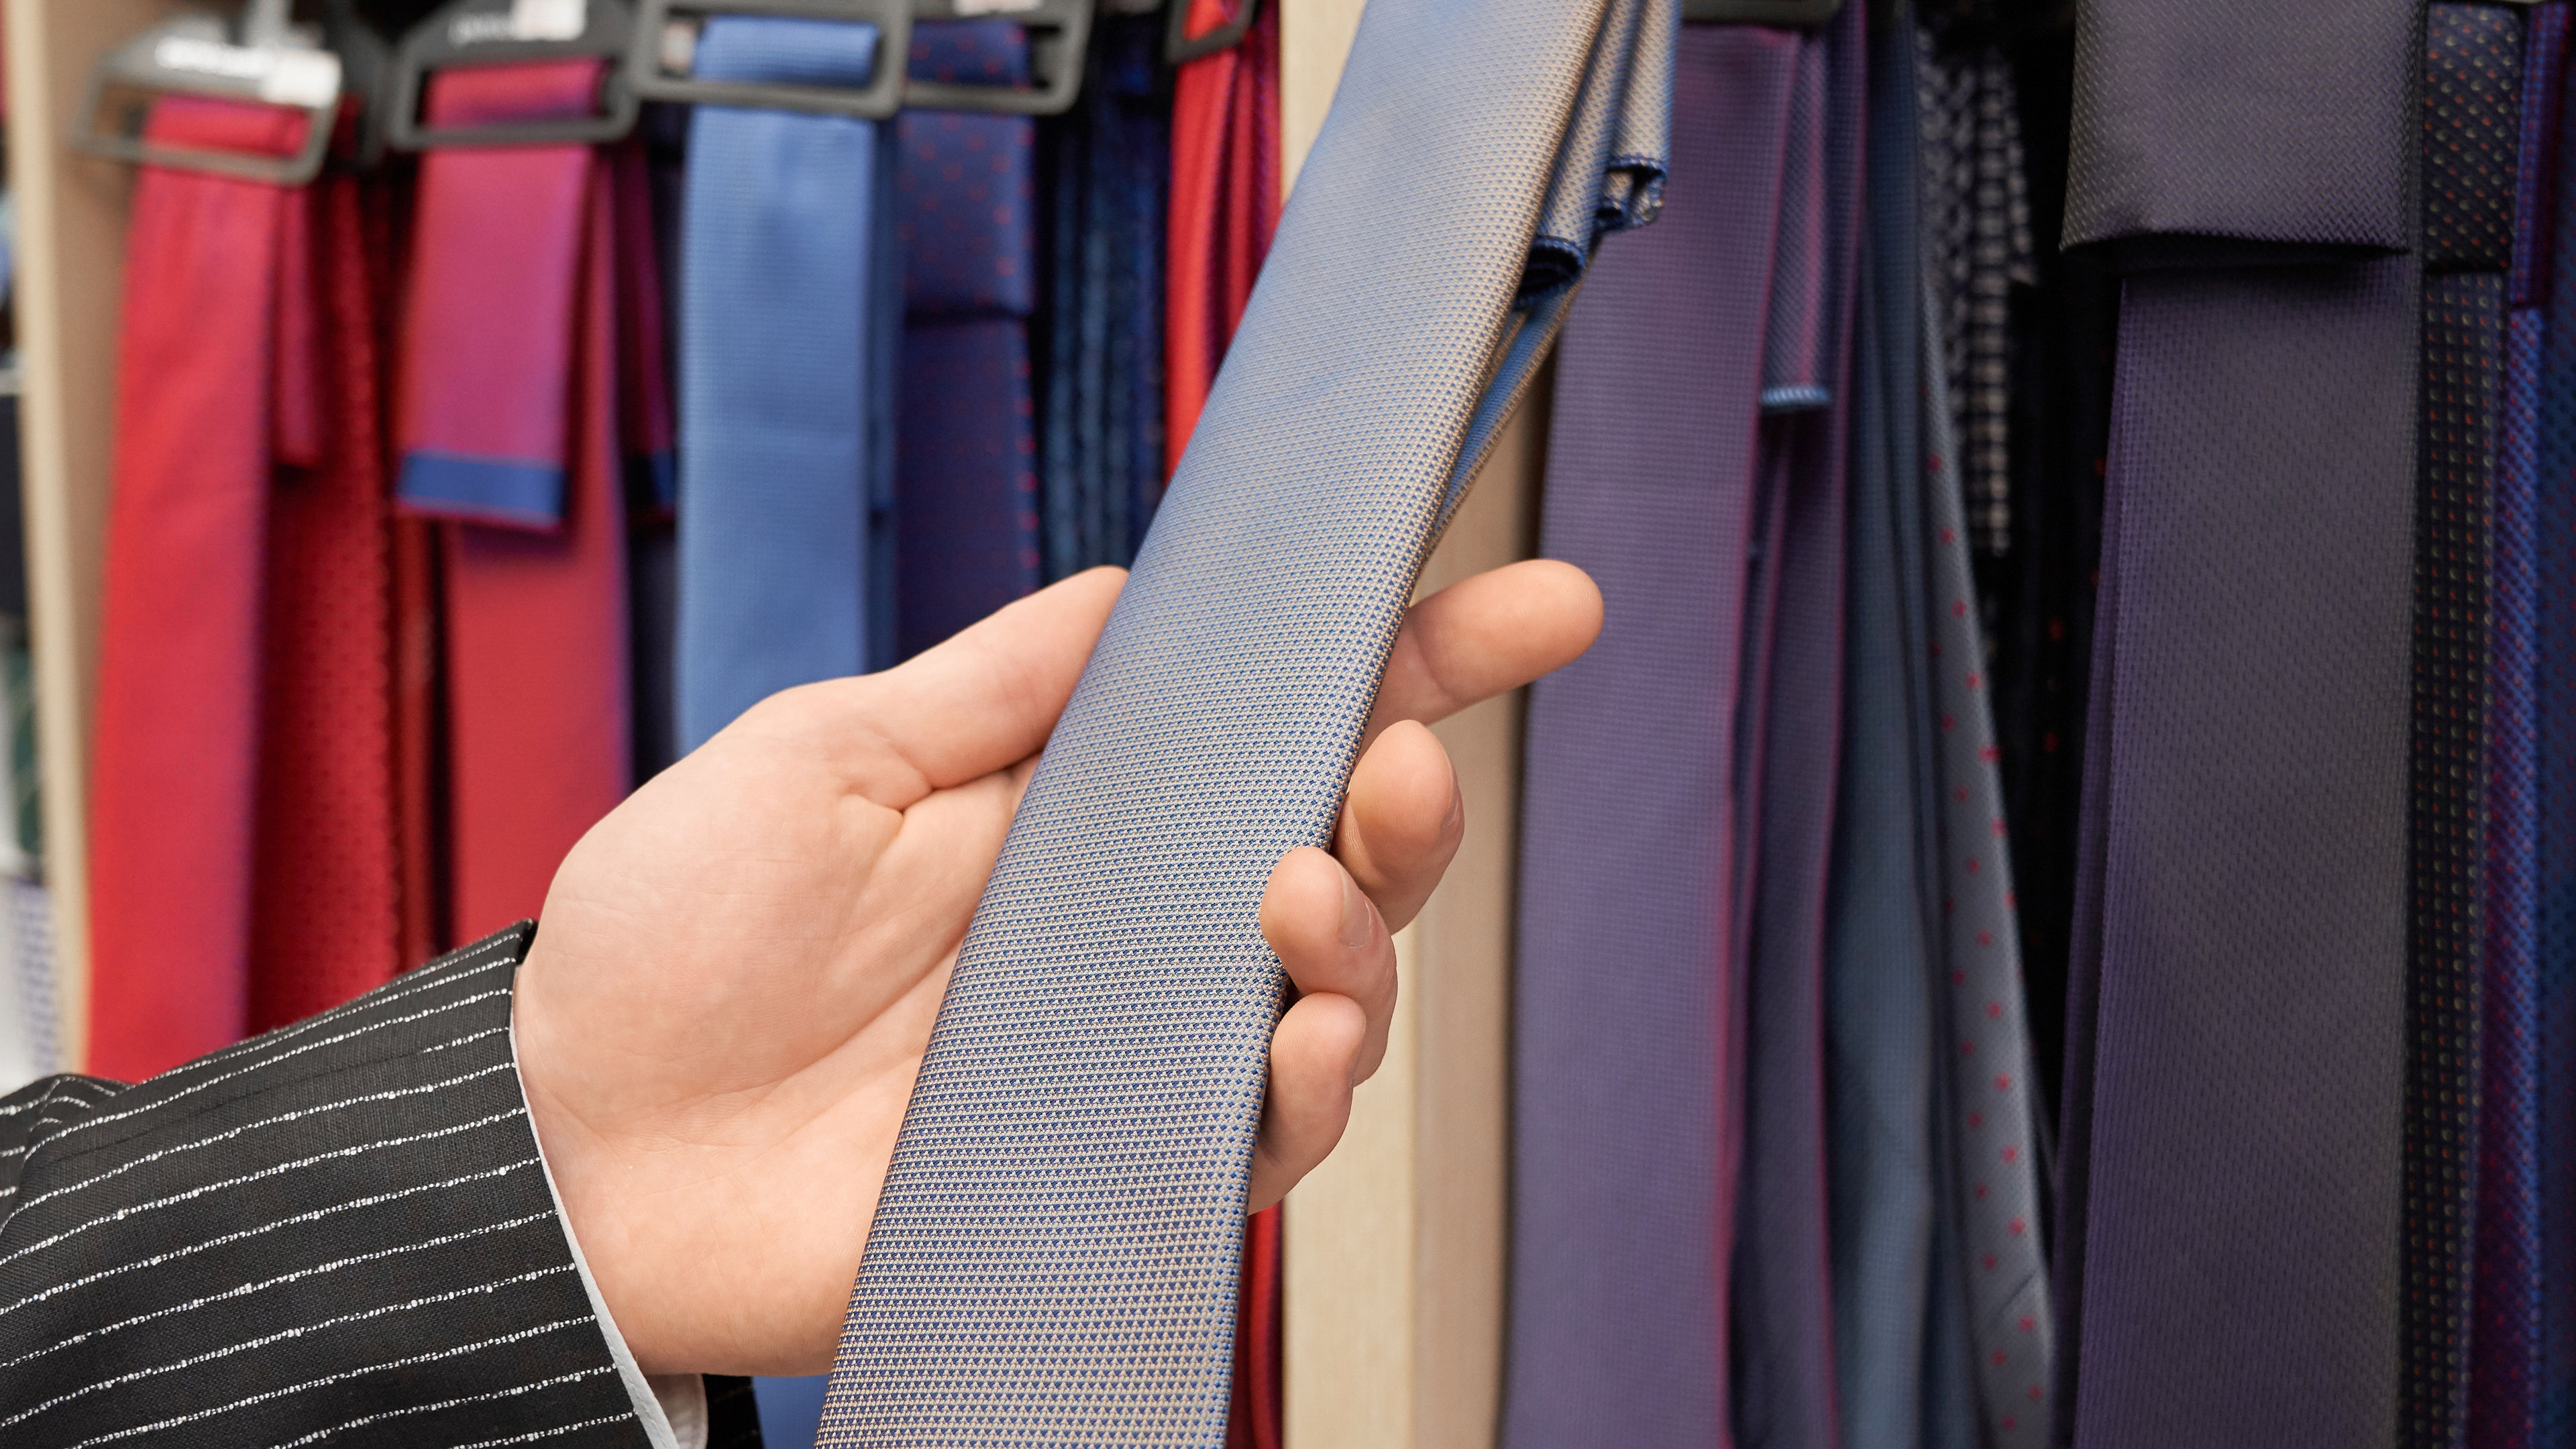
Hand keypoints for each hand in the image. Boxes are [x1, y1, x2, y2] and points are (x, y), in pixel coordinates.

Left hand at [513, 562, 1601, 1375]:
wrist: (570, 1142)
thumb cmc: (669, 942)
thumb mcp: (829, 756)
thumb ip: (1001, 682)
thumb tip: (1142, 585)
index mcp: (1072, 813)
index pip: (1273, 721)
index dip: (1413, 662)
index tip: (1536, 605)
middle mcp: (1124, 932)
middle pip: (1343, 859)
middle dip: (1414, 797)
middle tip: (1395, 756)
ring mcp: (1126, 1056)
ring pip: (1335, 998)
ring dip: (1363, 937)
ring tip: (1300, 892)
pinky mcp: (1106, 1174)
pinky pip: (1262, 1138)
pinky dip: (1306, 1086)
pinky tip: (1290, 1039)